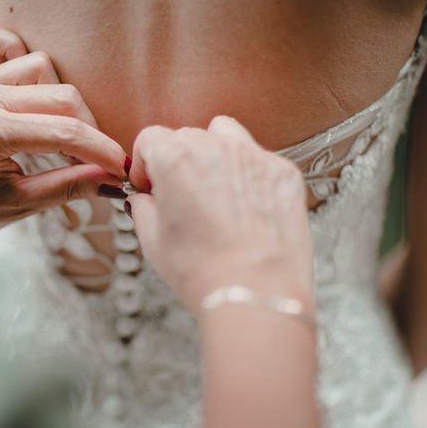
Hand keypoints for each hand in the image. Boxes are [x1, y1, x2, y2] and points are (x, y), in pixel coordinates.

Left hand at [0, 28, 126, 239]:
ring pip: (42, 66)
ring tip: (62, 133)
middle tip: (94, 159)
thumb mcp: (19, 206)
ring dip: (62, 98)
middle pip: (62, 95)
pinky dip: (20, 55)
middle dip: (89, 129)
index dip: (102, 151)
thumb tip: (111, 181)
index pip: (65, 133)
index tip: (121, 169)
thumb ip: (69, 188)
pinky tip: (31, 88)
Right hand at [128, 116, 313, 312]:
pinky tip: (245, 208)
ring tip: (214, 191)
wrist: (255, 292)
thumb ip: (143, 208)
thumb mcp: (152, 241)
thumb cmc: (200, 271)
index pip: (150, 138)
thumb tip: (145, 199)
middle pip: (187, 136)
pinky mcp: (283, 172)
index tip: (148, 185)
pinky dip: (247, 175)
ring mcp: (254, 155)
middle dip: (177, 161)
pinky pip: (258, 160)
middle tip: (180, 196)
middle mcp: (216, 146)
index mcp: (176, 158)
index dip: (144, 163)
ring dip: (213, 154)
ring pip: (225, 135)